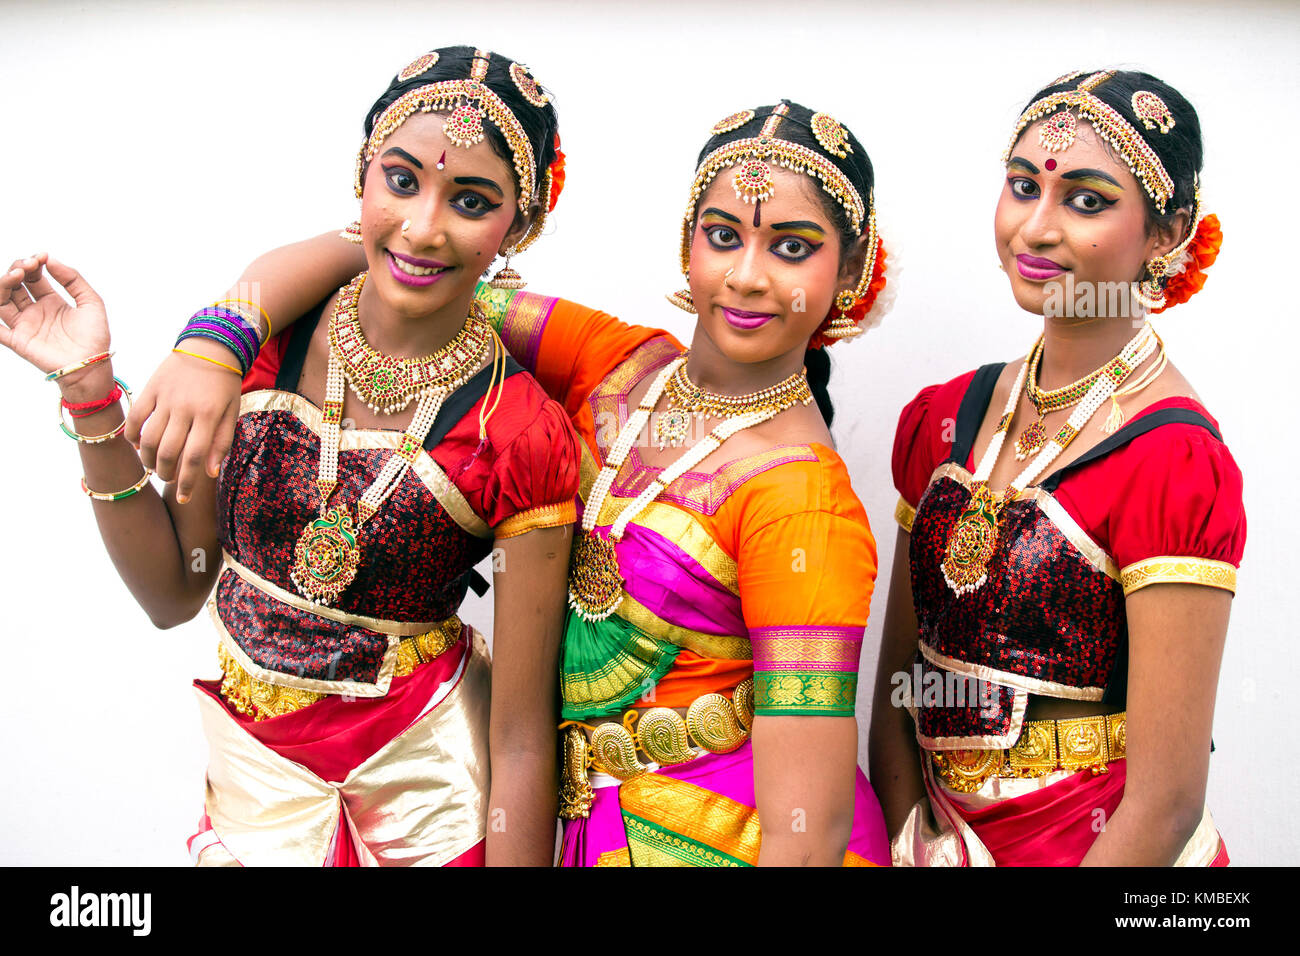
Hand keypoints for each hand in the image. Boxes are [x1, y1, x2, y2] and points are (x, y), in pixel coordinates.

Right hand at [0, 253, 110, 388]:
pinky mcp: (17, 340)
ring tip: (16, 274)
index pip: (34, 277)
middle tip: (29, 264)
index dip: (34, 264)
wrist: (91, 364)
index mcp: (52, 302)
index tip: (42, 257)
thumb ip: (73, 279)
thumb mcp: (91, 301)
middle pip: (15, 284)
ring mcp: (24, 325)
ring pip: (2, 299)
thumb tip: (51, 260)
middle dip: (19, 269)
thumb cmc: (95, 337)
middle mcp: (35, 311)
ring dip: (4, 283)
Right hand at [126, 340, 243, 500]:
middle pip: (169, 452)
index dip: (187, 483)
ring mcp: (165, 398)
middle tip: (168, 479)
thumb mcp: (232, 412)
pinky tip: (137, 446)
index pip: (194, 458)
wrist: (210, 346)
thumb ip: (221, 442)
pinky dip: (132, 436)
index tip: (183, 499)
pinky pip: (135, 417)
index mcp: (209, 416)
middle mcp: (185, 409)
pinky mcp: (150, 388)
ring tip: (154, 466)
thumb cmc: (224, 384)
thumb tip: (209, 473)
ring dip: (148, 459)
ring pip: (149, 438)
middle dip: (167, 474)